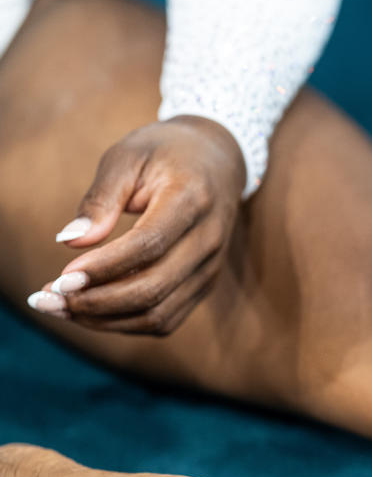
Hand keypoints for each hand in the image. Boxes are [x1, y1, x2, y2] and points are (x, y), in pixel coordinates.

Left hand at [32, 116, 245, 335]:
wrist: (219, 160)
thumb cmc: (165, 153)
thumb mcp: (127, 157)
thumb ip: (100, 200)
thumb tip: (69, 241)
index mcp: (192, 199)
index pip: (149, 245)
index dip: (104, 266)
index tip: (61, 276)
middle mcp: (209, 240)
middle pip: (154, 289)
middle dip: (96, 302)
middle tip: (48, 298)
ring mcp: (211, 267)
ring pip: (159, 315)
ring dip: (107, 319)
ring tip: (63, 308)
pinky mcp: (205, 284)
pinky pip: (166, 319)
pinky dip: (125, 323)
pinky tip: (93, 310)